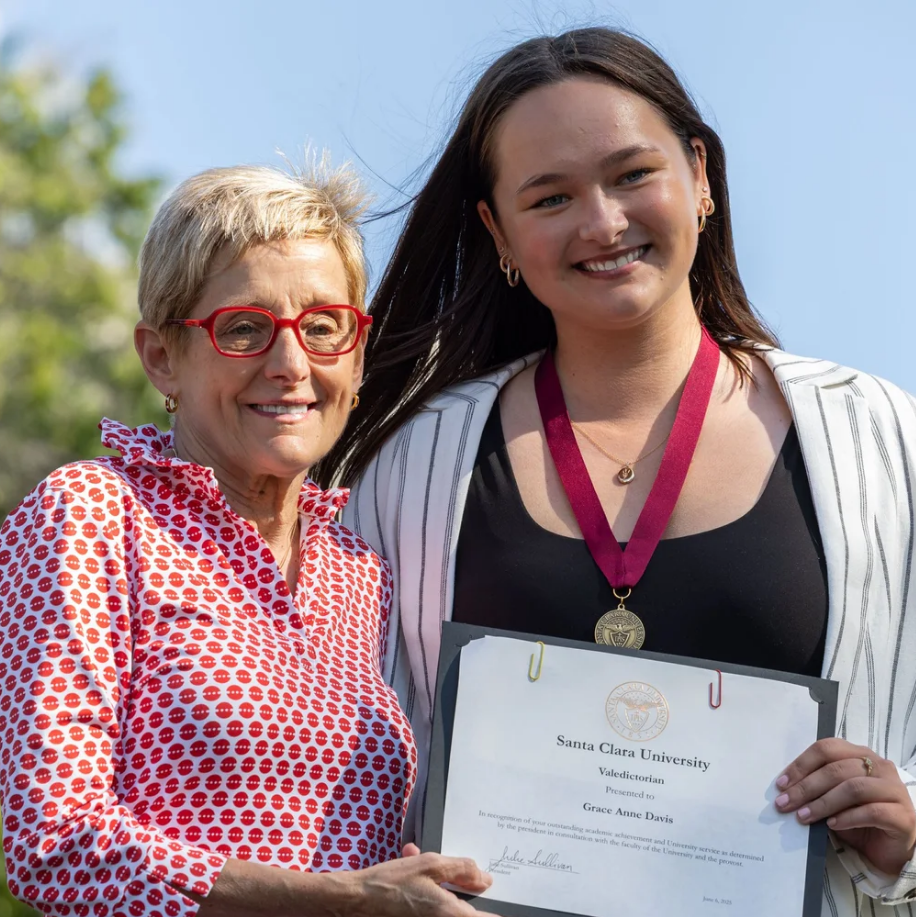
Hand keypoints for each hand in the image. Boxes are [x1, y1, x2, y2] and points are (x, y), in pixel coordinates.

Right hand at [335, 845, 492, 916]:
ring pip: (452, 907)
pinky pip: (437, 908)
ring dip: (449, 889)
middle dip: (469, 892)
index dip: (499, 910)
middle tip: (469, 876)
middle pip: (470, 913)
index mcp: (451, 915)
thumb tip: (486, 879)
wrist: (356, 901)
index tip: (506, 897)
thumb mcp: (428, 864)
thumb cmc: (391, 883)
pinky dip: (434, 893)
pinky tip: (417, 871)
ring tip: (433, 868)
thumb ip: (461, 869)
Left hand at [775, 738, 915, 874]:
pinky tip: (832, 825)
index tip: (781, 783)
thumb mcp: (833, 798)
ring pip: (853, 789)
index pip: (827, 749)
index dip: (801, 764)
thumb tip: (785, 790)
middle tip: (785, 802)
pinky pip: (872, 812)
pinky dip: (847, 818)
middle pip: (836, 769)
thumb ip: (817, 787)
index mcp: (860, 754)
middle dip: (806, 787)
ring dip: (822, 803)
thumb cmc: (858, 818)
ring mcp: (894, 790)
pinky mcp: (903, 815)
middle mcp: (880, 766)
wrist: (889, 848)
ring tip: (803, 816)